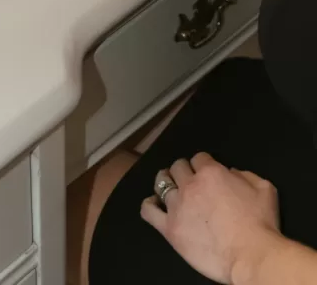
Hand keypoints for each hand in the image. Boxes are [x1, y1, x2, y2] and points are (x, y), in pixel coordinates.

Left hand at [141, 153, 280, 283]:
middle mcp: (190, 184)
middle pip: (178, 167)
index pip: (199, 158)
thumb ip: (246, 175)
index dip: (203, 164)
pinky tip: (154, 205)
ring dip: (166, 182)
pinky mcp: (169, 228)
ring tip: (170, 188)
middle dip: (184, 171)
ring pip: (162, 183)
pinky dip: (149, 205)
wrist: (252, 255)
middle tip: (190, 182)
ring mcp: (177, 206)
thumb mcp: (264, 189)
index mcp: (211, 172)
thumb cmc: (261, 224)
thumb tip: (231, 172)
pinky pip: (148, 211)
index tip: (206, 173)